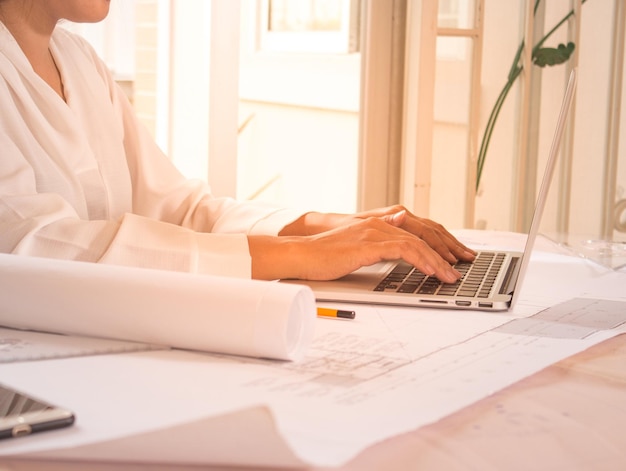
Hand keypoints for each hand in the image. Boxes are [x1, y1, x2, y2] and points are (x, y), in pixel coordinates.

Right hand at [250, 210, 471, 281]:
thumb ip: (378, 236)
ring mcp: (374, 232)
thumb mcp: (356, 243)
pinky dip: (421, 260)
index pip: (417, 231)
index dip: (439, 243)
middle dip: (447, 250)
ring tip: (451, 276)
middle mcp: (379, 222)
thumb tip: (398, 224)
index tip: (454, 258)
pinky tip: (432, 271)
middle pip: (422, 234)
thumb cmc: (325, 255)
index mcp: (378, 222)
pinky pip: (404, 251)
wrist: (302, 255)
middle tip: (464, 265)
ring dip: (438, 260)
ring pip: (417, 243)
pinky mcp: (369, 244)